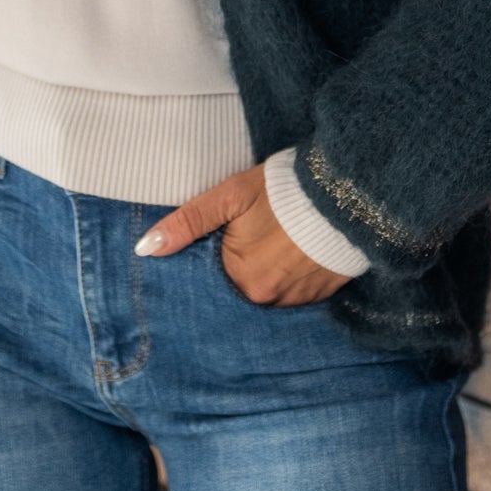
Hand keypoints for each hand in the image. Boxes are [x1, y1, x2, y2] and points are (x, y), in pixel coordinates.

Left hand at [133, 164, 350, 306]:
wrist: (345, 189)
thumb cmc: (281, 190)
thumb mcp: (229, 197)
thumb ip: (187, 222)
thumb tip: (145, 249)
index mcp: (243, 280)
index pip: (212, 285)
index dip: (211, 266)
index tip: (217, 248)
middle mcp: (269, 300)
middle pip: (240, 291)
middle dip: (238, 272)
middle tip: (247, 244)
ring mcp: (298, 301)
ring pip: (268, 294)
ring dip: (265, 276)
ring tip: (270, 247)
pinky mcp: (323, 294)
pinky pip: (294, 295)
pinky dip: (289, 278)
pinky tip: (290, 256)